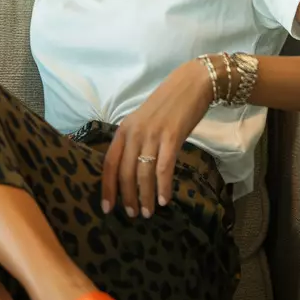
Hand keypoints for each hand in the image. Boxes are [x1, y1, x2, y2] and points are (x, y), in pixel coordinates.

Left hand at [100, 61, 212, 219]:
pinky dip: (163, 187)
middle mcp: (134, 132)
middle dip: (127, 197)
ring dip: (145, 197)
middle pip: (125, 172)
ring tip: (149, 212)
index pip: (109, 163)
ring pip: (143, 173)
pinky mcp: (171, 137)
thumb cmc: (169, 105)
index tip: (108, 208)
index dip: (107, 188)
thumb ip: (135, 141)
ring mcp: (152, 135)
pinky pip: (164, 168)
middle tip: (132, 214)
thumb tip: (131, 170)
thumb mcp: (144, 121)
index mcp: (124, 129)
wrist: (192, 84)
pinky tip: (164, 199)